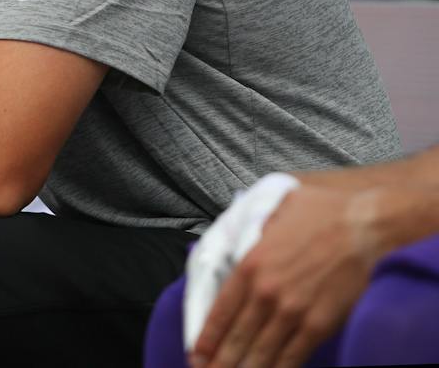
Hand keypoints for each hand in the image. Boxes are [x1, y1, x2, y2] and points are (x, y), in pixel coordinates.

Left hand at [191, 186, 384, 367]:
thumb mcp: (273, 210)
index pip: (220, 309)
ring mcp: (293, 312)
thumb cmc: (323, 213)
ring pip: (262, 351)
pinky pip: (294, 356)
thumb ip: (251, 228)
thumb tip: (237, 235)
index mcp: (250, 264)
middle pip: (237, 336)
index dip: (206, 336)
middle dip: (219, 361)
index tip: (196, 354)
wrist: (368, 227)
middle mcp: (266, 292)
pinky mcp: (320, 325)